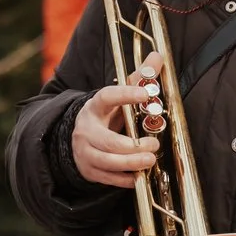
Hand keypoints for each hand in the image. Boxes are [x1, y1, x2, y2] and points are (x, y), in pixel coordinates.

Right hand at [71, 51, 164, 188]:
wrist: (78, 139)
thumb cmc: (106, 116)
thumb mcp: (119, 97)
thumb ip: (139, 79)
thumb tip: (157, 56)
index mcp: (95, 107)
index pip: (107, 97)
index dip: (125, 94)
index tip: (146, 94)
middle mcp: (87, 130)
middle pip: (107, 140)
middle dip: (132, 146)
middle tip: (154, 144)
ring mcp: (86, 152)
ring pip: (107, 161)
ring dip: (131, 163)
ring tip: (150, 160)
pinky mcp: (89, 170)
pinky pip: (108, 178)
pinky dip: (125, 178)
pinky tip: (139, 175)